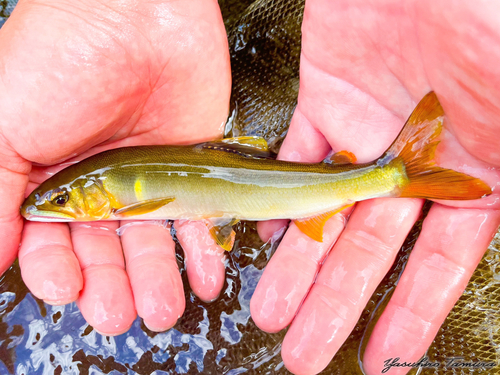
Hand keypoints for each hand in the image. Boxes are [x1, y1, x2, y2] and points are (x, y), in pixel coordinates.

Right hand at [0, 0, 230, 334]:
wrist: (136, 13)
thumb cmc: (61, 58)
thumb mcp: (6, 127)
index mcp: (49, 180)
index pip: (51, 244)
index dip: (60, 273)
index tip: (70, 291)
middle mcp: (98, 186)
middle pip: (105, 253)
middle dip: (113, 287)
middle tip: (122, 314)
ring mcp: (146, 179)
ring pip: (152, 244)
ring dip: (158, 280)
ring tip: (166, 309)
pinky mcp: (189, 169)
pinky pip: (197, 219)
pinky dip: (202, 251)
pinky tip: (205, 277)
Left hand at [252, 1, 499, 373]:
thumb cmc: (490, 24)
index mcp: (475, 174)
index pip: (437, 266)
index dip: (409, 315)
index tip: (380, 358)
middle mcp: (416, 162)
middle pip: (369, 252)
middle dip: (335, 304)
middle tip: (303, 350)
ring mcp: (368, 133)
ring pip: (326, 213)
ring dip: (298, 263)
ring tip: (271, 310)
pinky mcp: (327, 100)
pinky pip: (296, 158)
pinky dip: (279, 193)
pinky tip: (264, 229)